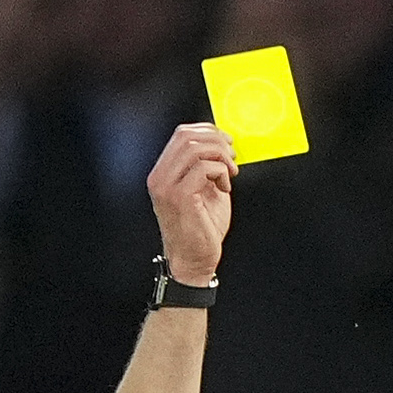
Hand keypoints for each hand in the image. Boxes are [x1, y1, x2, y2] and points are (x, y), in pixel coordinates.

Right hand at [149, 123, 235, 283]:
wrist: (194, 261)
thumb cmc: (200, 230)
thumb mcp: (204, 190)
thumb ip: (207, 166)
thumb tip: (222, 145)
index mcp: (163, 173)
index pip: (181, 134)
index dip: (208, 131)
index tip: (226, 142)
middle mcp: (160, 177)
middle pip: (187, 136)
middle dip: (216, 141)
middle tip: (232, 156)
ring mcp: (167, 186)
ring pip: (196, 148)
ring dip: (221, 156)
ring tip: (230, 173)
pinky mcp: (180, 197)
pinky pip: (204, 168)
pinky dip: (221, 173)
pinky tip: (225, 189)